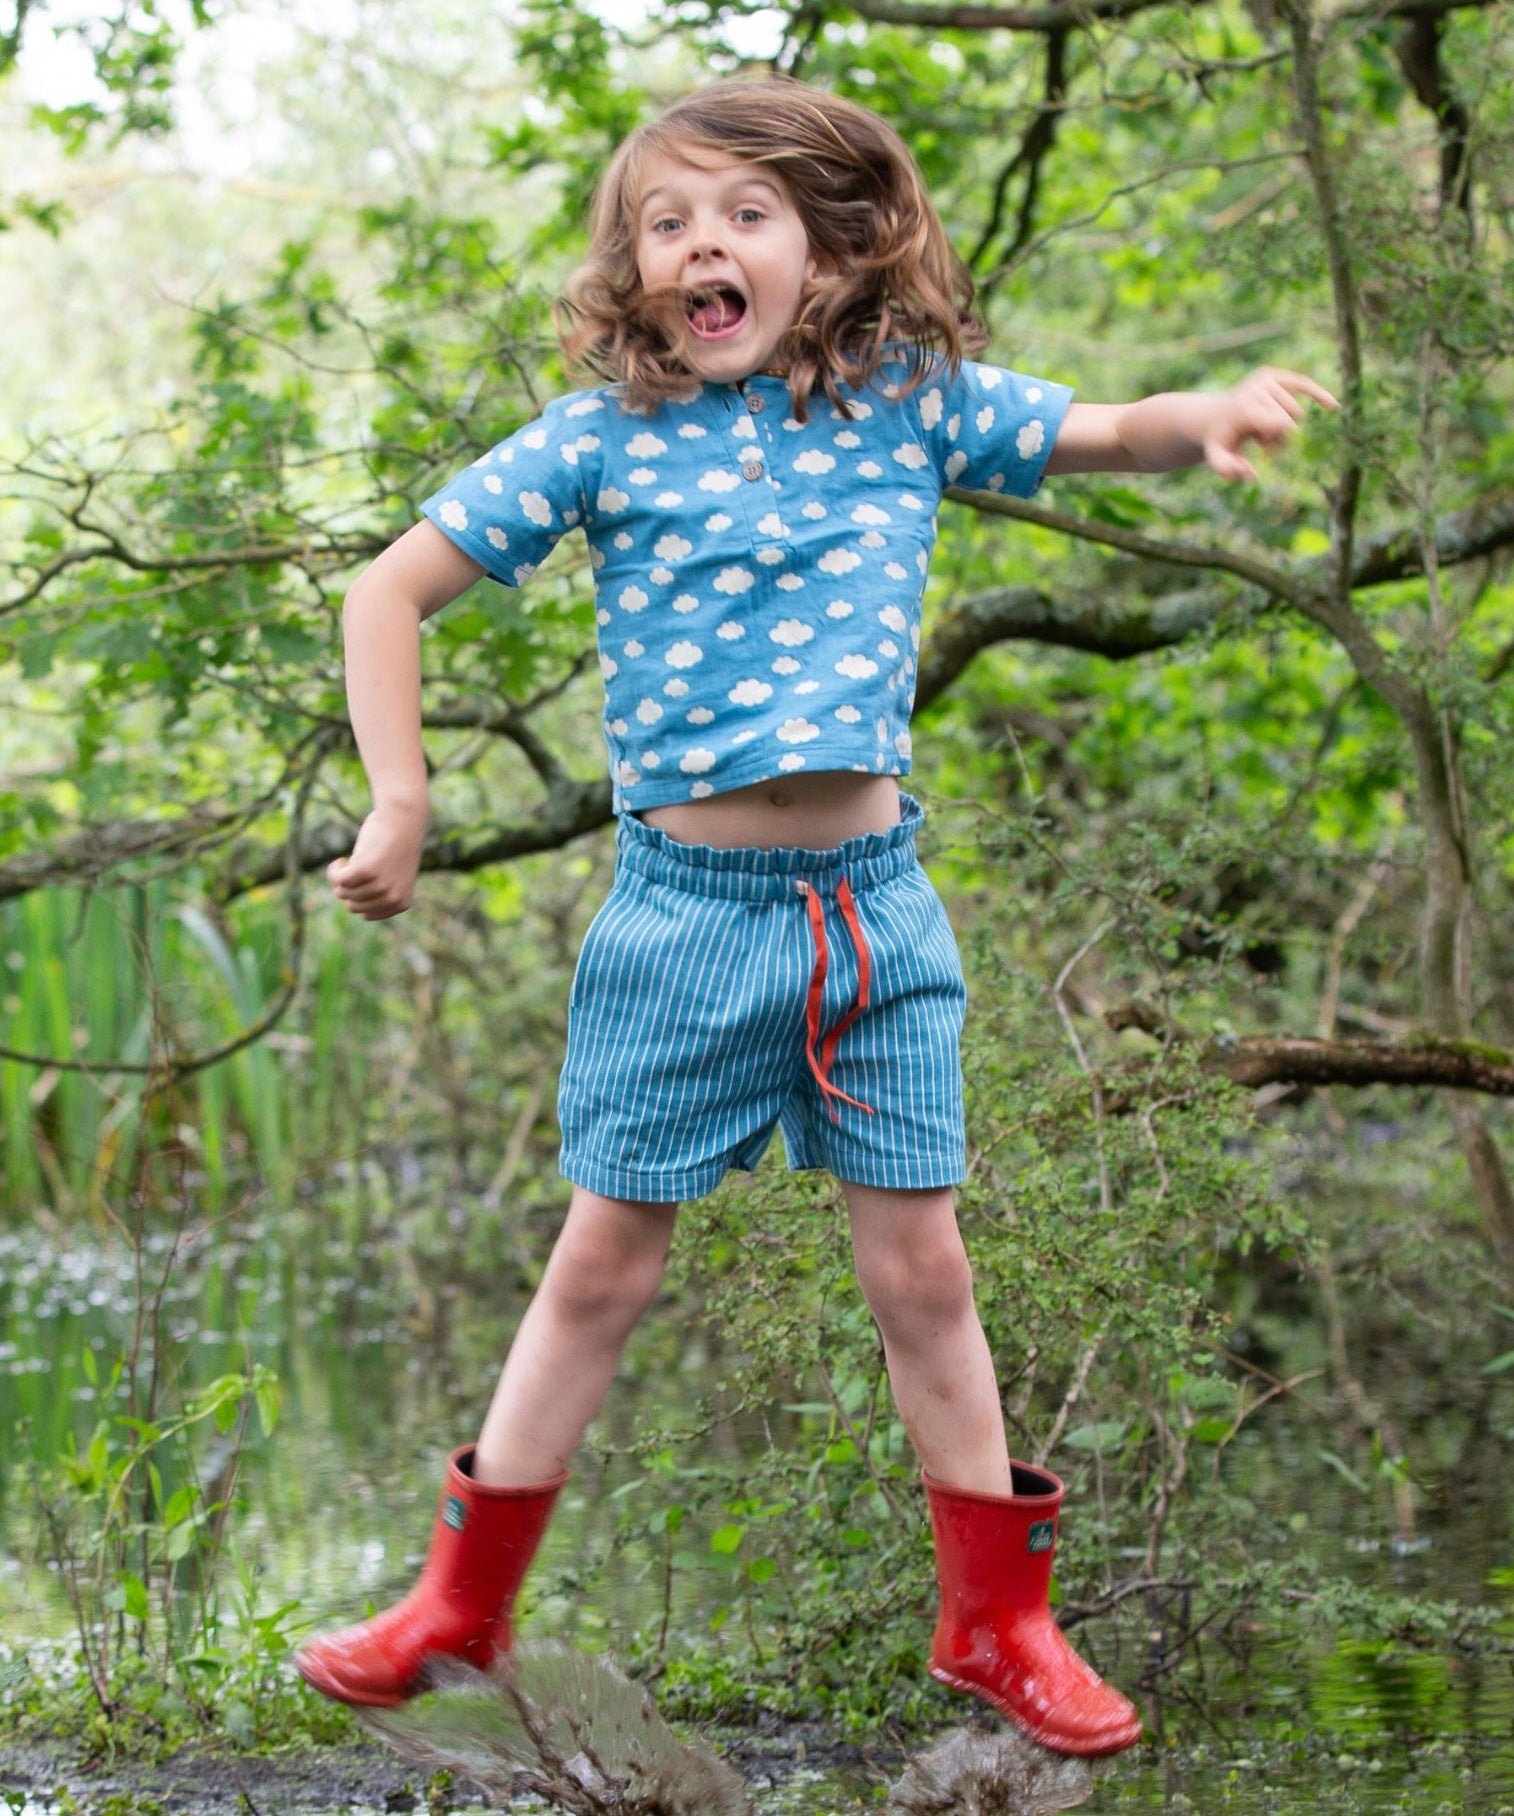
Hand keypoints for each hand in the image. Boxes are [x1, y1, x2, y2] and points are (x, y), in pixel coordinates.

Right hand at [327, 805, 427, 920]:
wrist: (403, 821)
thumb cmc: (395, 847)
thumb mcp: (392, 878)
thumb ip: (378, 895)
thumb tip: (354, 907)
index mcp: (400, 903)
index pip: (366, 914)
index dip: (358, 897)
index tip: (362, 881)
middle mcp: (392, 898)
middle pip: (352, 905)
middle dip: (349, 888)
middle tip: (355, 868)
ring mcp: (380, 886)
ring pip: (343, 893)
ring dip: (340, 877)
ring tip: (351, 861)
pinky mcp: (365, 870)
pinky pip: (338, 879)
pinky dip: (334, 870)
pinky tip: (341, 860)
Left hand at [1203, 366, 1338, 481]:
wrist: (1214, 416)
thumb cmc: (1221, 440)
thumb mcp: (1217, 457)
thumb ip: (1228, 469)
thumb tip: (1253, 474)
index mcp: (1245, 406)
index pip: (1282, 425)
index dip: (1277, 440)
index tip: (1262, 444)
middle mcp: (1256, 388)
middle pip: (1290, 420)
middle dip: (1279, 434)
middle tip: (1258, 436)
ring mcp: (1265, 379)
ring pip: (1296, 411)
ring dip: (1283, 424)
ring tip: (1262, 425)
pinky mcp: (1274, 375)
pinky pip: (1302, 383)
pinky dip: (1319, 394)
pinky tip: (1334, 406)